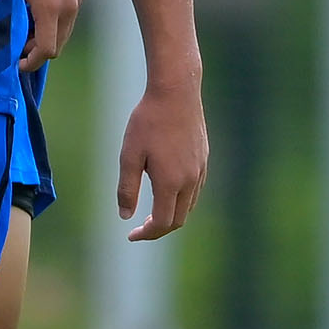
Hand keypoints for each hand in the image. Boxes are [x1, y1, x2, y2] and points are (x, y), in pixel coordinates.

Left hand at [18, 0, 84, 69]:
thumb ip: (13, 14)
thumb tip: (5, 37)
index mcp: (51, 8)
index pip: (46, 51)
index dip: (30, 62)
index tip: (16, 63)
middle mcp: (70, 5)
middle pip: (58, 45)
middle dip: (37, 51)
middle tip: (16, 47)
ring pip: (65, 31)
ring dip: (47, 36)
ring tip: (24, 29)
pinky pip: (69, 15)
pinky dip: (54, 22)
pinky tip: (36, 12)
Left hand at [117, 75, 206, 239]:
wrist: (176, 93)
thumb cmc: (147, 122)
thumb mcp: (129, 155)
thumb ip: (127, 188)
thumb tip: (125, 216)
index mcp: (171, 182)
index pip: (163, 222)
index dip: (147, 234)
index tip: (130, 235)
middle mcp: (191, 180)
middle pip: (179, 219)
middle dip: (159, 229)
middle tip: (139, 229)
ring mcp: (200, 169)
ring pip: (189, 205)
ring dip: (171, 215)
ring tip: (151, 214)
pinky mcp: (204, 158)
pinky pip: (195, 189)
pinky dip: (180, 200)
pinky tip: (166, 192)